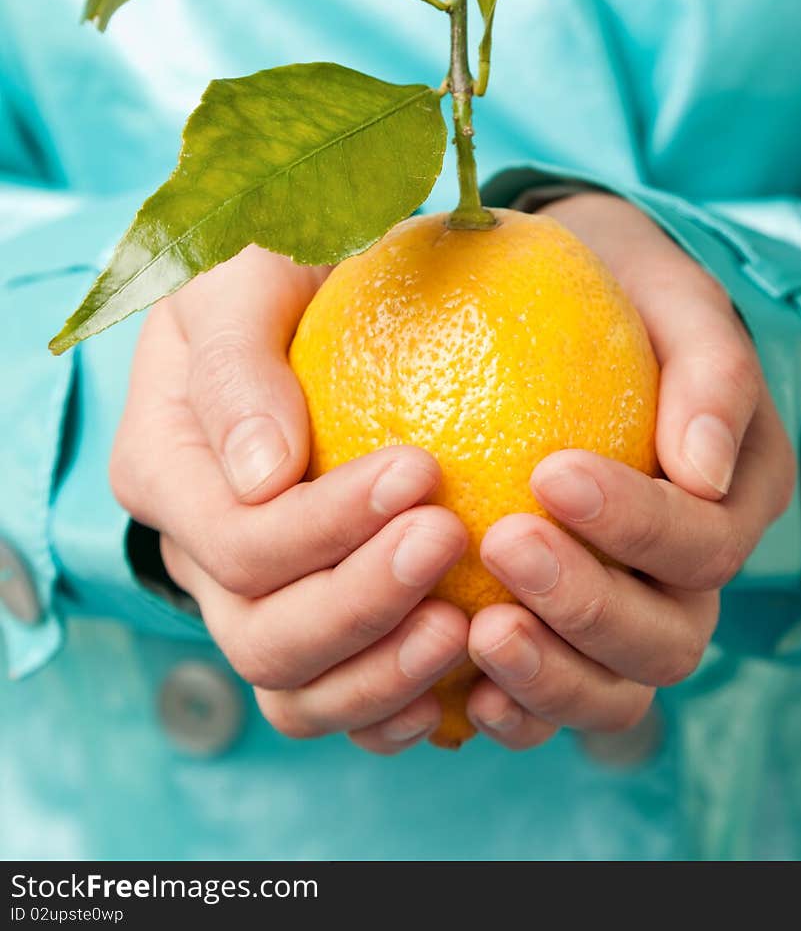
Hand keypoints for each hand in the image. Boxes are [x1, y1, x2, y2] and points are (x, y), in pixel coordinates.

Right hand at [110, 245, 468, 753]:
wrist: (325, 287)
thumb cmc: (281, 263)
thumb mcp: (245, 275)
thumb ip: (237, 361)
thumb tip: (262, 477)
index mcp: (165, 470)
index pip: (237, 539)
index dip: (325, 526)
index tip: (422, 469)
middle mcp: (199, 551)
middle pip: (263, 635)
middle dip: (360, 603)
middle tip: (451, 538)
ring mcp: (256, 598)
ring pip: (296, 692)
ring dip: (381, 677)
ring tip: (463, 631)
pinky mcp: (316, 621)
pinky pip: (341, 702)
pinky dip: (394, 709)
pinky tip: (461, 683)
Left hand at [466, 193, 795, 748]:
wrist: (549, 301)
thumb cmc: (614, 288)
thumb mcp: (669, 292)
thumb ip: (709, 365)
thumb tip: (705, 469)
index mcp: (734, 496)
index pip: (703, 542)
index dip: (637, 525)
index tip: (550, 471)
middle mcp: (690, 573)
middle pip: (668, 638)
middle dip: (588, 605)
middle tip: (504, 543)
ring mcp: (628, 615)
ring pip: (616, 692)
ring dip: (552, 675)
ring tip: (477, 630)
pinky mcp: (562, 639)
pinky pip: (549, 702)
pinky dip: (515, 708)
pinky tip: (459, 685)